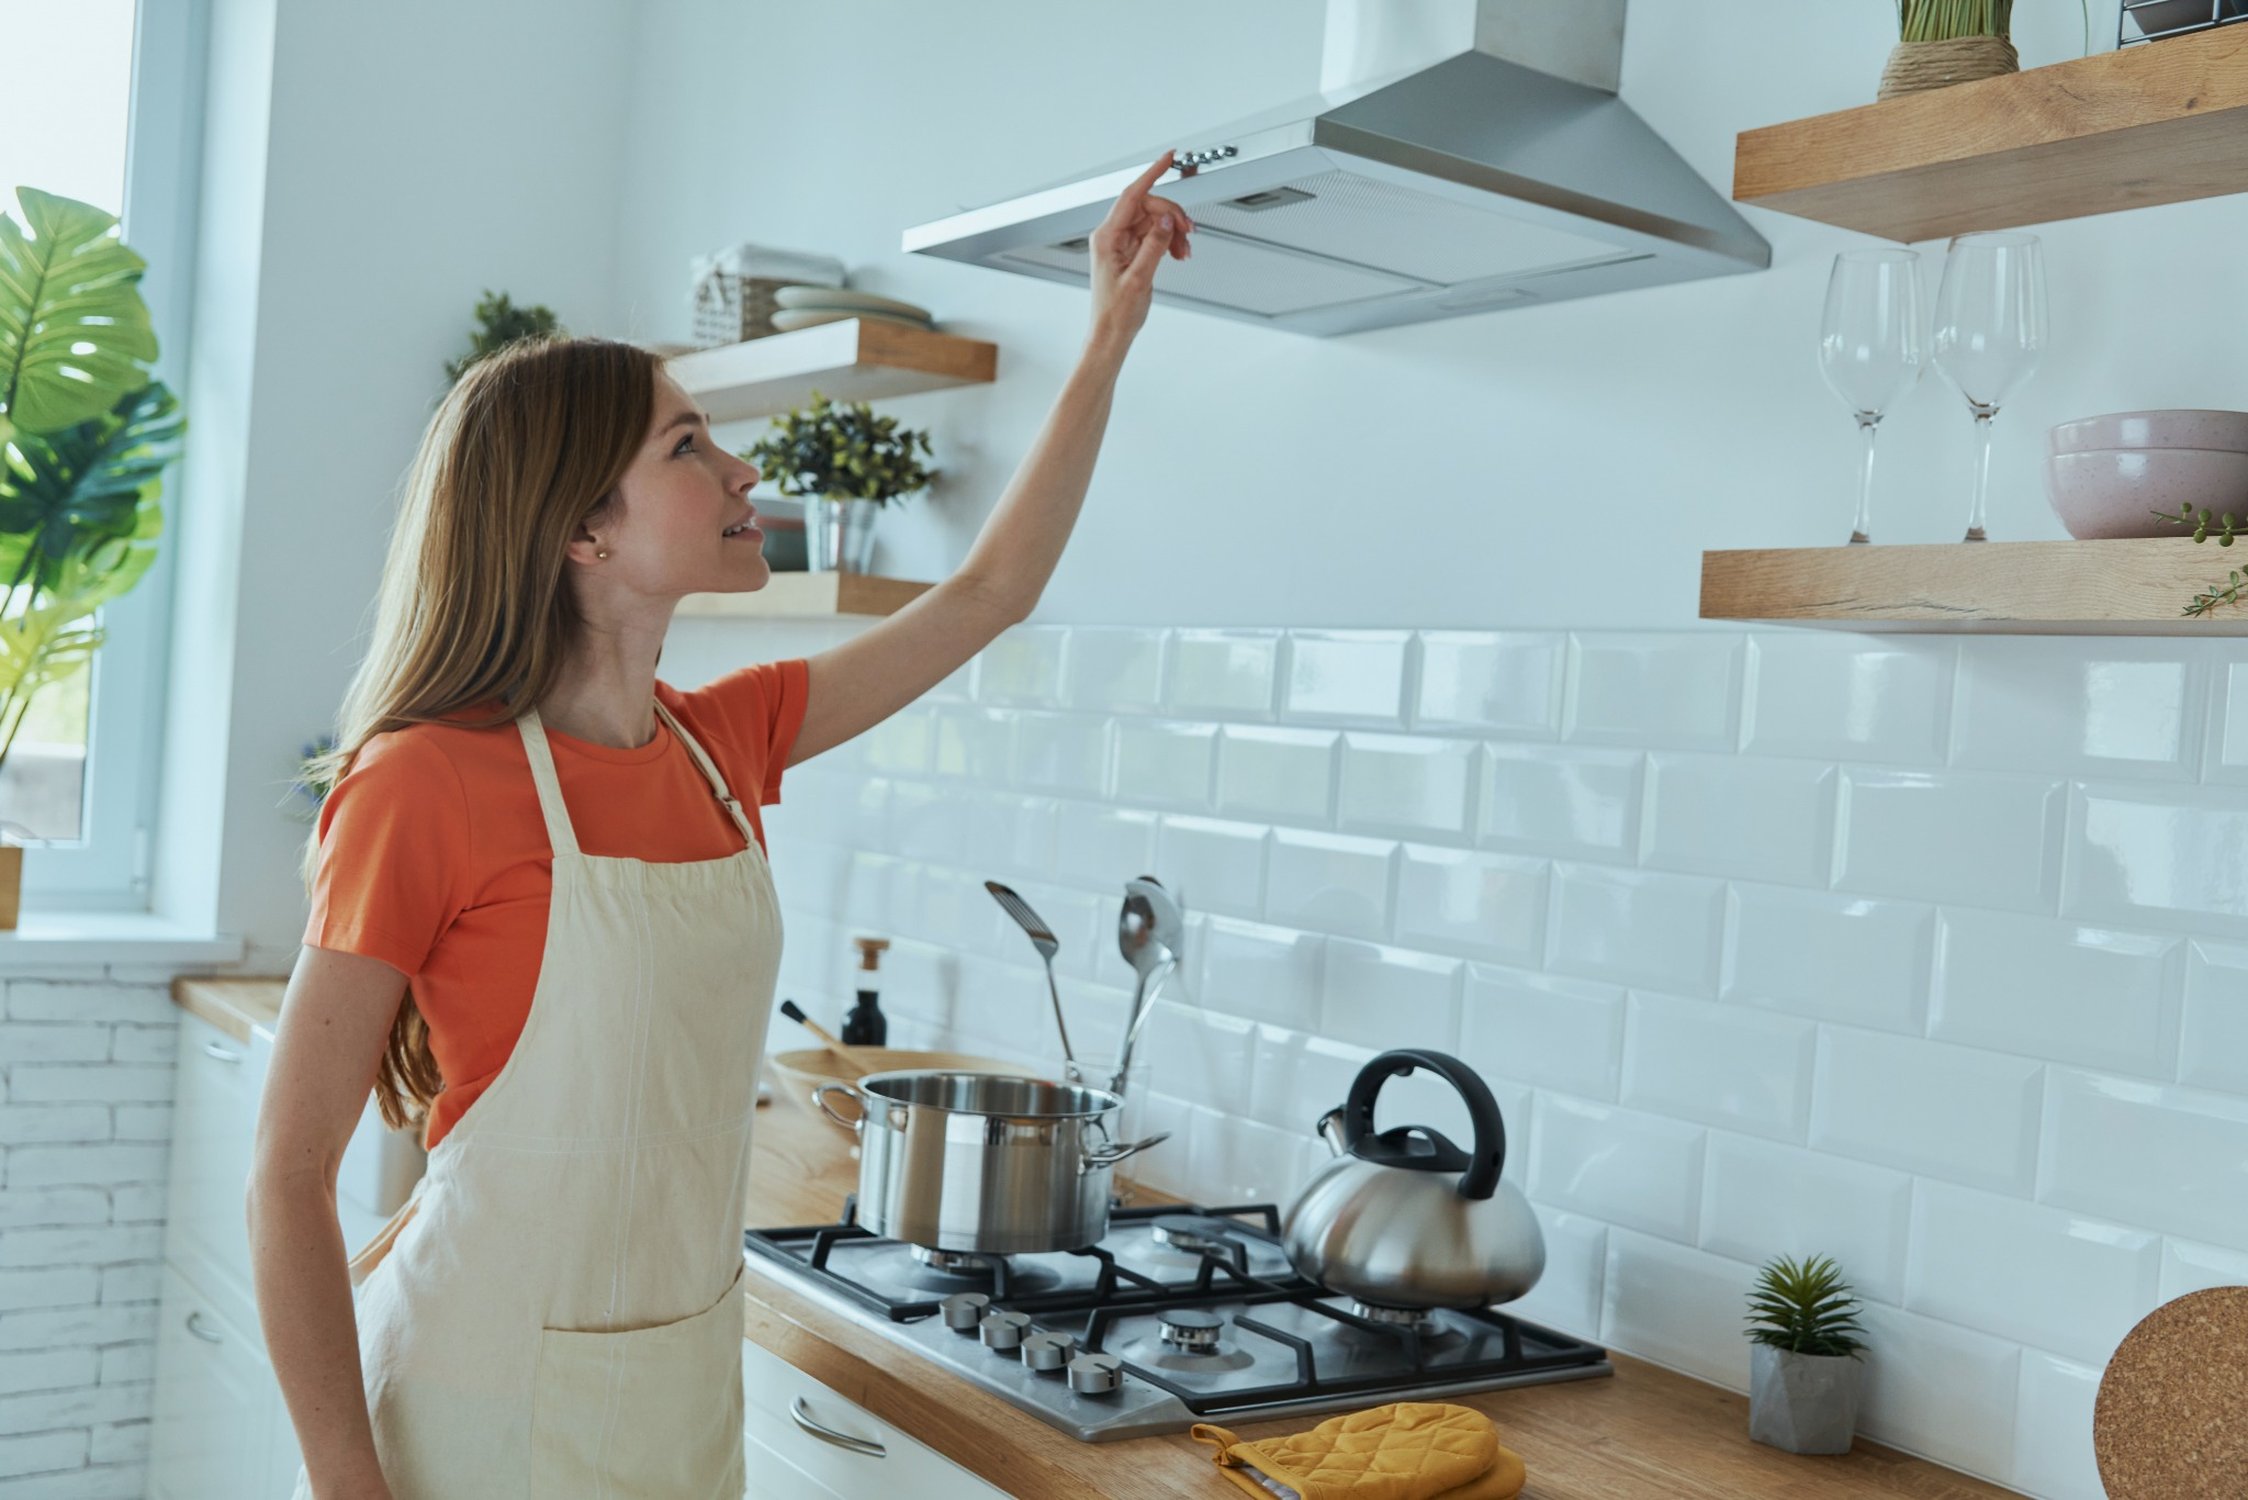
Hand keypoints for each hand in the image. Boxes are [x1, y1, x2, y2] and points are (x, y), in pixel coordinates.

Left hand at [1086, 151, 1193, 347]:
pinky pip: (1154, 235)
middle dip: (1172, 216)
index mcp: (1107, 238)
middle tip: (1189, 232)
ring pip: (1154, 221)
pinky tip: (1177, 253)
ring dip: (1174, 232)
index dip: (1151, 174)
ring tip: (1184, 250)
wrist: (1111, 334)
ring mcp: (1121, 243)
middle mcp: (1112, 236)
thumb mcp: (1140, 279)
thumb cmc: (1116, 313)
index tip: (1167, 159)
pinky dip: (1169, 241)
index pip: (1131, 195)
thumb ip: (1154, 246)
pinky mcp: (1130, 252)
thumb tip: (1167, 221)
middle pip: (1148, 207)